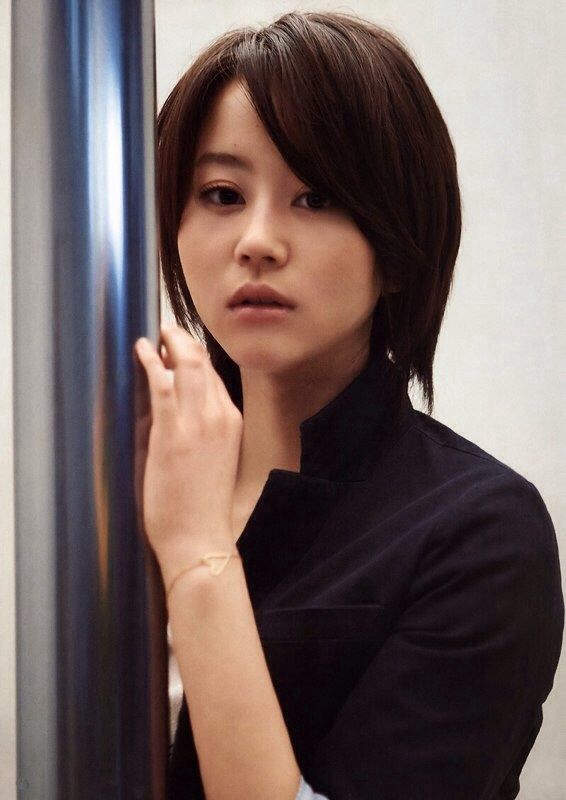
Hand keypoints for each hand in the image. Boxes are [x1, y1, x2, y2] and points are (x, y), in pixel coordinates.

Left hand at [133, 324, 242, 579]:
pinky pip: (163, 383)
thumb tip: (186, 412)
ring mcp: (197, 422)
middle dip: (185, 340)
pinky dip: (152, 361)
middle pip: (204, 363)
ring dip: (171, 343)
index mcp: (232, 423)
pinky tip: (143, 349)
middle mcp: (220, 416)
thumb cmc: (204, 505)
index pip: (216, 377)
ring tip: (158, 334)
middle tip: (169, 330)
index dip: (198, 356)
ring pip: (187, 366)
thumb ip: (207, 432)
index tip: (184, 345)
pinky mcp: (173, 432)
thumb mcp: (216, 460)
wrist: (200, 535)